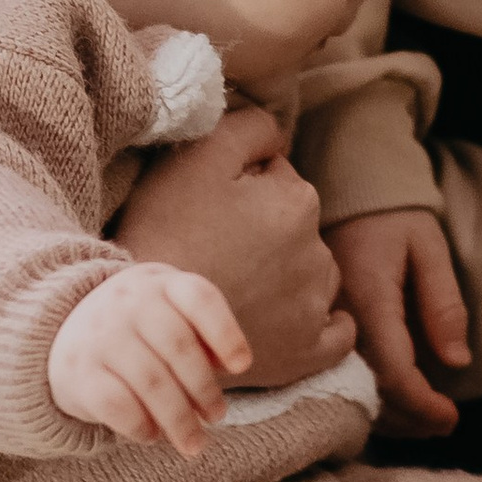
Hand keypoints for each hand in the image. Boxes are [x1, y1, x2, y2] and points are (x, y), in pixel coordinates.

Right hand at [47, 263, 251, 455]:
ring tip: (194, 442)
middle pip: (180, 347)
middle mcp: (128, 302)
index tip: (242, 367)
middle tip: (217, 416)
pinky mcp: (78, 372)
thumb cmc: (138, 328)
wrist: (60, 332)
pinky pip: (118, 405)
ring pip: (152, 382)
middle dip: (205, 389)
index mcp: (161, 283)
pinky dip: (141, 426)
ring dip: (180, 420)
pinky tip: (152, 436)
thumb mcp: (169, 313)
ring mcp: (100, 335)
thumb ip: (202, 334)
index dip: (226, 332)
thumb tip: (232, 365)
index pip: (200, 298)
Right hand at [114, 108, 351, 387]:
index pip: (279, 177)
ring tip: (244, 281)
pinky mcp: (306, 352)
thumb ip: (251, 128)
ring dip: (293, 271)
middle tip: (220, 243)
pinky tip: (297, 316)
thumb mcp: (200, 155)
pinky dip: (324, 322)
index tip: (212, 204)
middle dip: (270, 227)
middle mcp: (318, 253)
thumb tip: (281, 136)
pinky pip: (337, 334)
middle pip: (298, 225)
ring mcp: (314, 307)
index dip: (244, 185)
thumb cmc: (166, 229)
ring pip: (317, 273)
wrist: (143, 316)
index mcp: (298, 202)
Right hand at [327, 207, 470, 436]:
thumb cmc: (393, 217)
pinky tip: (398, 402)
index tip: (451, 417)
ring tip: (428, 419)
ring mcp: (326, 327)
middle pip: (371, 392)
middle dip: (411, 419)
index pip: (393, 371)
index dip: (423, 404)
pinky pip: (341, 377)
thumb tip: (456, 362)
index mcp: (368, 299)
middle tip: (445, 424)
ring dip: (392, 415)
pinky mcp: (321, 330)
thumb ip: (443, 302)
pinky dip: (372, 398)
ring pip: (354, 391)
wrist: (347, 192)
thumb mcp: (428, 247)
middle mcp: (340, 321)